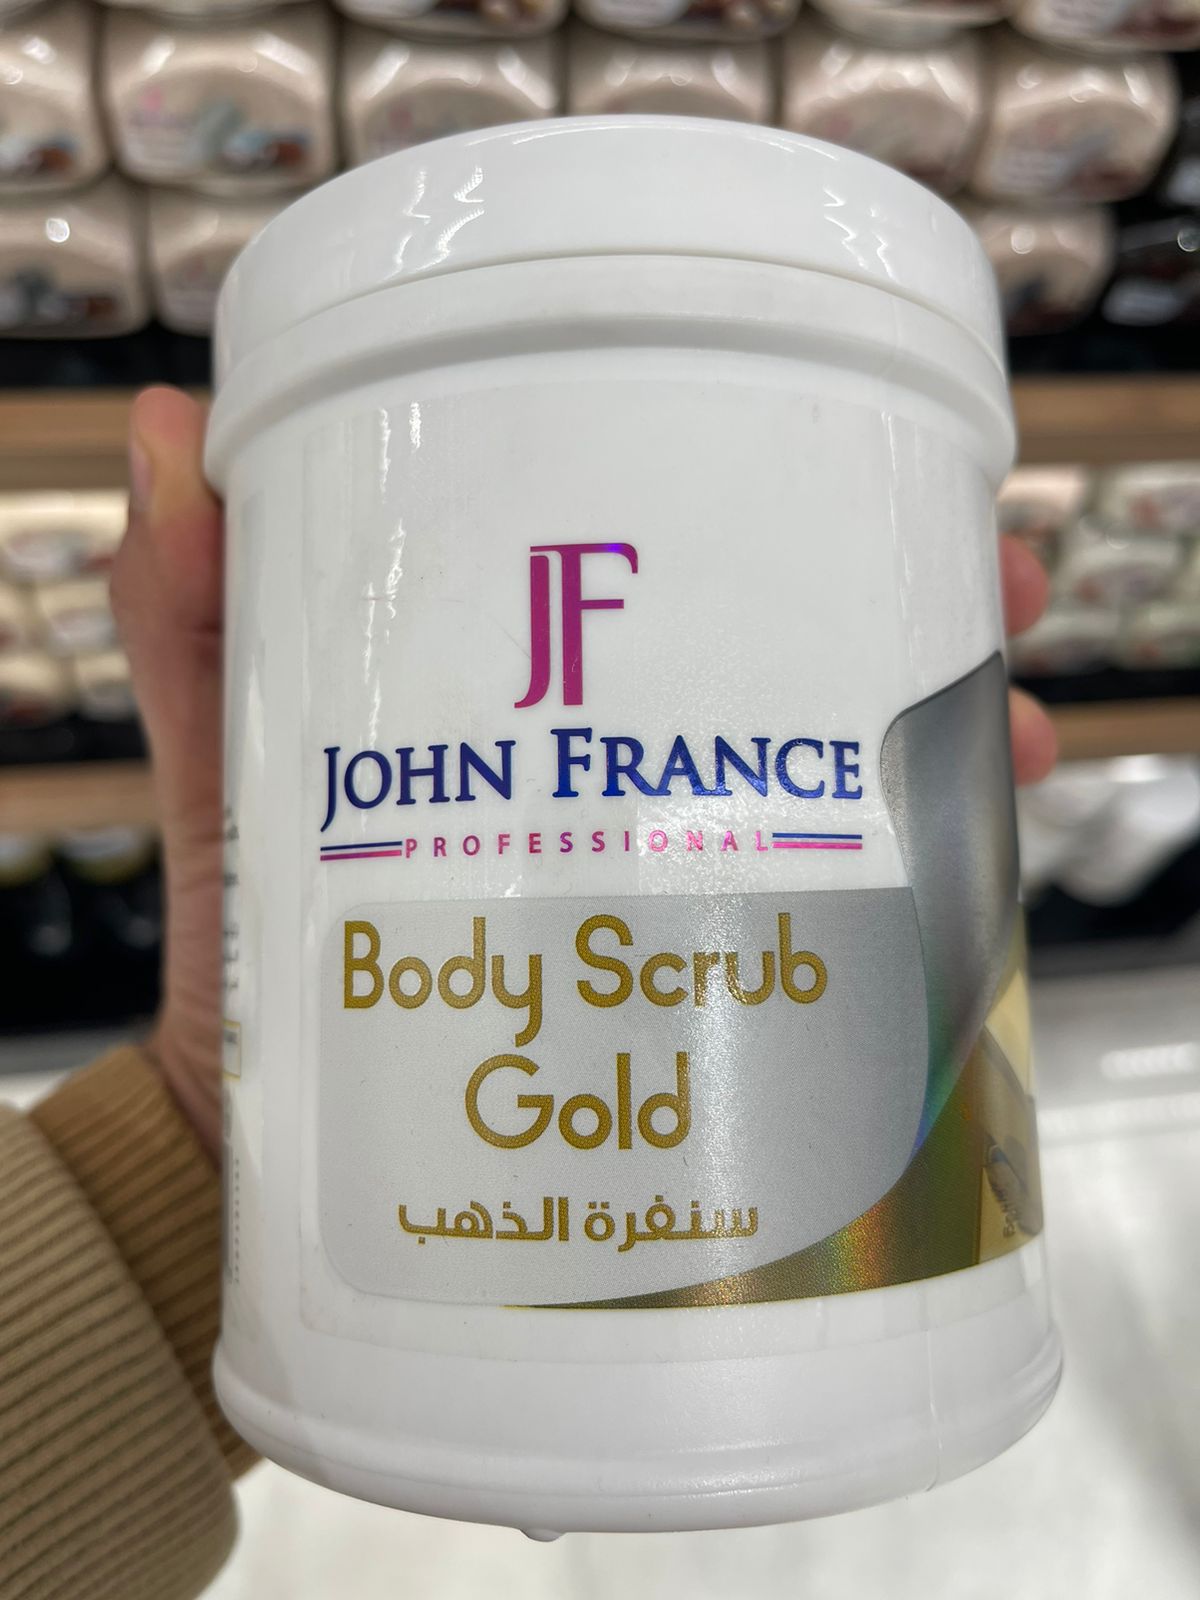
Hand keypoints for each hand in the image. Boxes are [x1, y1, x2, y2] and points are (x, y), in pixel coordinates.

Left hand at [112, 386, 1057, 1158]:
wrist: (251, 1136)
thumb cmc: (239, 937)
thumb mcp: (222, 756)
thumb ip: (188, 618)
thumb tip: (157, 432)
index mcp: (543, 706)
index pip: (696, 578)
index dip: (810, 517)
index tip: (886, 482)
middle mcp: (627, 780)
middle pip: (810, 676)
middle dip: (922, 628)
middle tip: (994, 601)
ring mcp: (662, 892)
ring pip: (844, 801)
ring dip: (949, 761)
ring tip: (1013, 749)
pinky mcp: (676, 1000)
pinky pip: (819, 945)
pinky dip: (906, 912)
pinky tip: (963, 901)